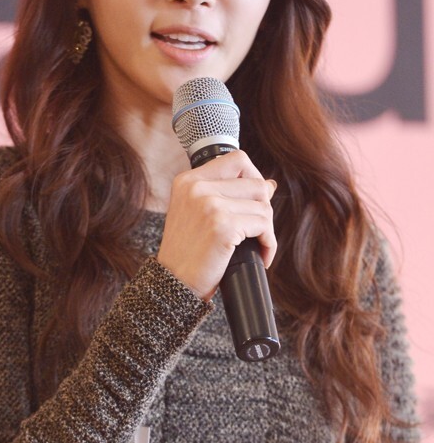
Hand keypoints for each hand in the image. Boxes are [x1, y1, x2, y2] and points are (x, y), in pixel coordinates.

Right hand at [157, 150, 276, 301]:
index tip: (254, 200)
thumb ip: (225, 194)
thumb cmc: (188, 252)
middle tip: (255, 230)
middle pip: (256, 183)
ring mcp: (210, 204)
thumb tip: (269, 185)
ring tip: (256, 244)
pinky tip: (261, 254)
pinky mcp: (223, 225)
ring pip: (263, 205)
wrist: (174, 283)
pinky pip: (264, 226)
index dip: (254, 177)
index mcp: (188, 181)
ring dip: (266, 229)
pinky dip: (268, 243)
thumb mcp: (196, 213)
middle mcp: (197, 187)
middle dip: (263, 209)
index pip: (237, 160)